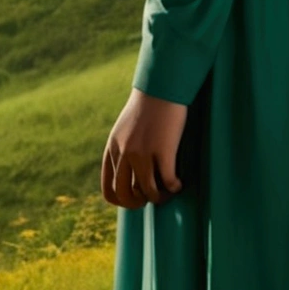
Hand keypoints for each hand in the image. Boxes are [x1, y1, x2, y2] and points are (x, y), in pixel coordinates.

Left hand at [102, 89, 187, 209]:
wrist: (162, 86)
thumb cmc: (148, 106)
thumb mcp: (125, 128)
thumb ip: (123, 149)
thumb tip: (130, 173)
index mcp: (113, 149)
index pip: (109, 189)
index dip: (123, 201)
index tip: (136, 198)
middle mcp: (124, 153)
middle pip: (125, 195)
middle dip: (139, 203)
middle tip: (152, 197)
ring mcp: (143, 152)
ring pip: (148, 191)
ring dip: (160, 197)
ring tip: (169, 192)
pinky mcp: (163, 150)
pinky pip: (168, 181)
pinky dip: (174, 187)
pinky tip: (179, 183)